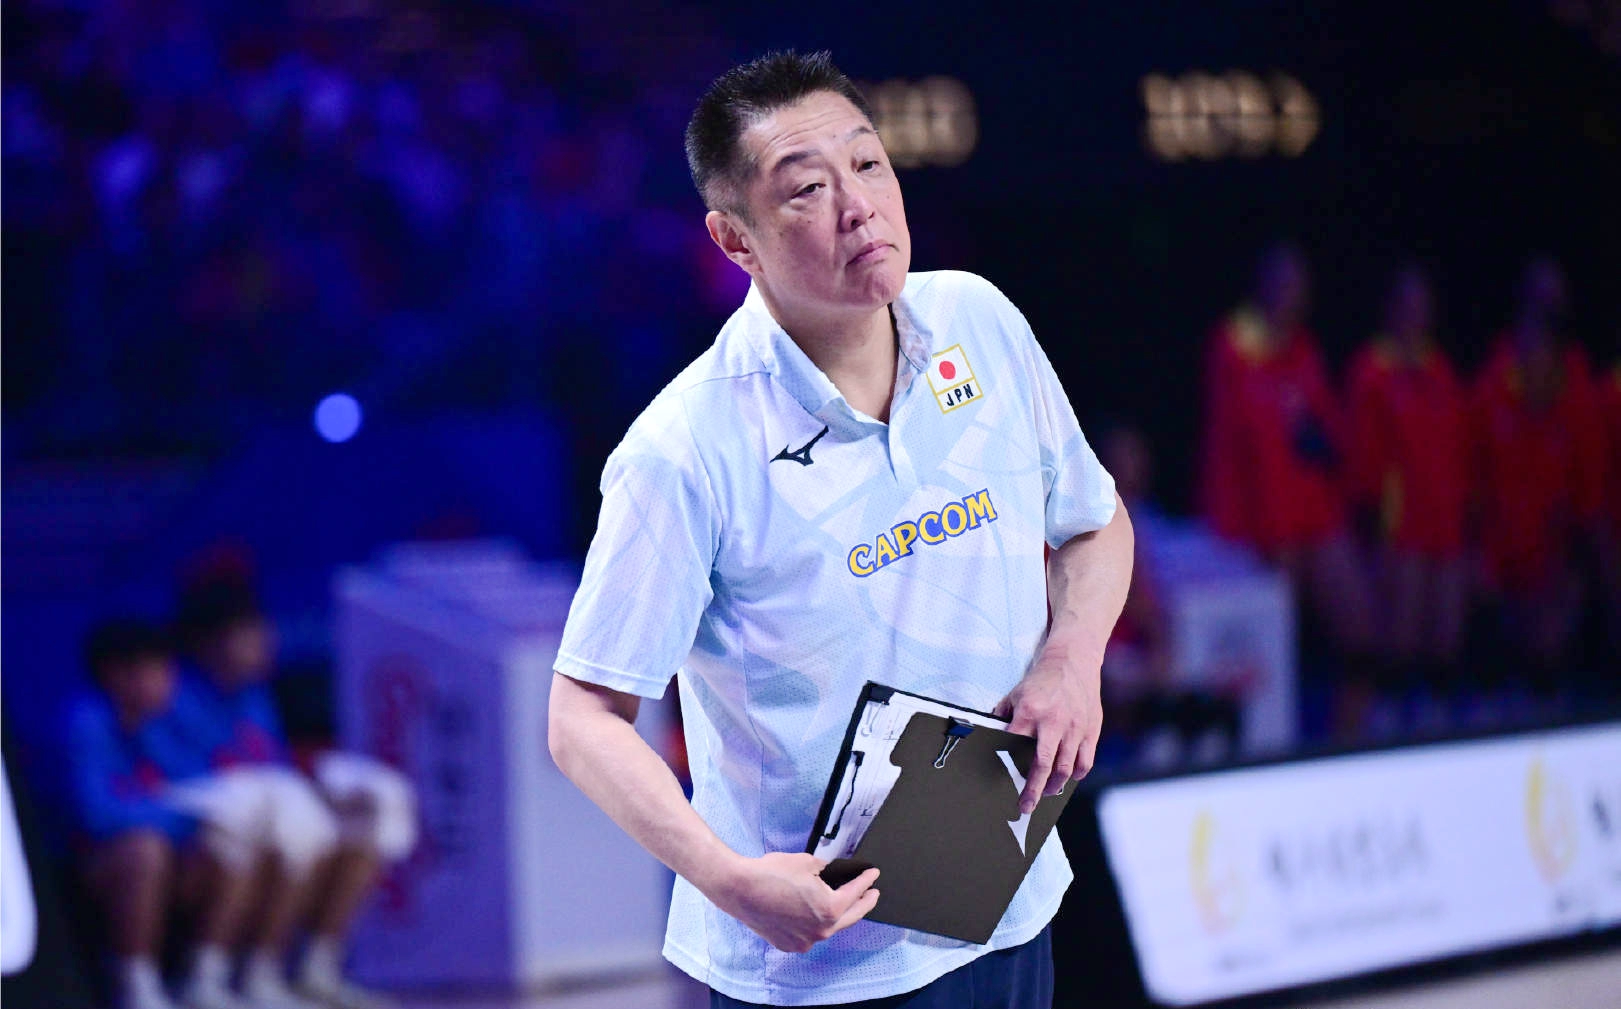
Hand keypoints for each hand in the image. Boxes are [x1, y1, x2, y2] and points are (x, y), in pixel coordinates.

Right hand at [711, 852, 879, 952]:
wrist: (740, 889)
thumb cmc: (772, 874)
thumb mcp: (807, 862)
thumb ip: (826, 869)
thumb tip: (832, 872)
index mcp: (830, 909)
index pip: (856, 893)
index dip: (866, 881)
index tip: (873, 875)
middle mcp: (821, 930)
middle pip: (851, 916)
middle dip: (864, 903)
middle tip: (872, 893)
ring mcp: (805, 941)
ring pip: (829, 927)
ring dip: (838, 914)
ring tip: (844, 902)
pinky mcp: (789, 944)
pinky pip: (809, 934)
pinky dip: (815, 923)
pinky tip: (814, 913)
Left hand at [996, 642, 1103, 813]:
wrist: (1073, 661)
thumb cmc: (1042, 679)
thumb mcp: (1016, 693)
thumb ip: (1004, 716)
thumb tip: (990, 738)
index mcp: (1030, 712)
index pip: (1014, 746)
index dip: (1008, 767)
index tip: (1003, 784)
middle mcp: (1053, 722)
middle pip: (1043, 766)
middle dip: (1033, 790)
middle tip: (1025, 806)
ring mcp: (1075, 728)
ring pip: (1066, 768)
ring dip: (1054, 786)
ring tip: (1047, 793)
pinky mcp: (1091, 730)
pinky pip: (1085, 761)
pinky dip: (1077, 774)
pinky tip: (1068, 778)